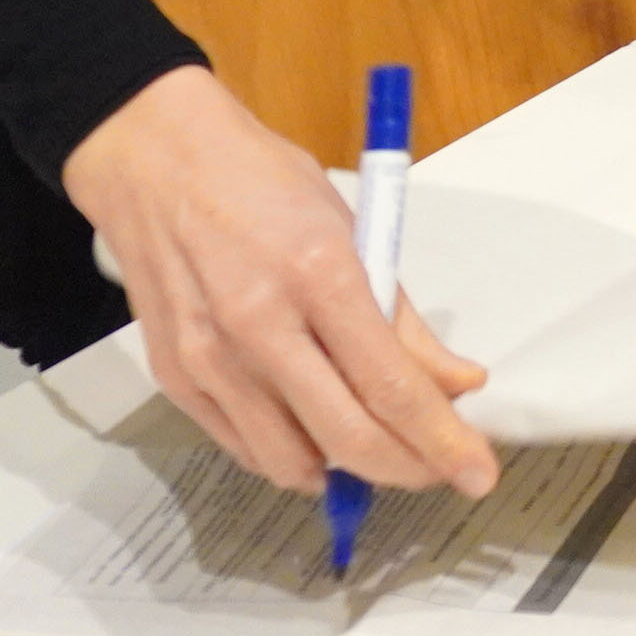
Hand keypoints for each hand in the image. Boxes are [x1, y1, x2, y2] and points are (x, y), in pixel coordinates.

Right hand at [61, 65, 497, 500]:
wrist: (157, 163)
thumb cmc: (262, 183)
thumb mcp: (353, 228)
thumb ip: (402, 316)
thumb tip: (458, 382)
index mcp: (318, 274)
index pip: (392, 385)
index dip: (443, 441)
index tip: (478, 472)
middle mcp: (259, 325)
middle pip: (347, 438)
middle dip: (408, 469)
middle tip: (440, 469)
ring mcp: (210, 359)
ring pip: (292, 461)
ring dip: (347, 470)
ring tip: (380, 445)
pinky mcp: (177, 379)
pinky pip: (245, 448)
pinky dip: (292, 455)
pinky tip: (318, 436)